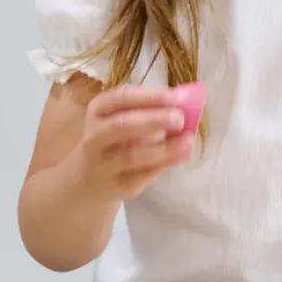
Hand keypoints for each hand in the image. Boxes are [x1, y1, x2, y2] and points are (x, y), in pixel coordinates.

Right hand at [80, 84, 194, 201]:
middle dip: (153, 121)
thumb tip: (185, 102)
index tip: (174, 97)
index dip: (148, 96)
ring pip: (131, 156)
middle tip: (179, 119)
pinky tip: (182, 155)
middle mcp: (95, 136)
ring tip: (188, 141)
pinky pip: (142, 175)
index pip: (120, 98)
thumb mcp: (126, 116)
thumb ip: (151, 108)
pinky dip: (164, 164)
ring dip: (163, 148)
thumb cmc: (118, 137)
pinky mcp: (117, 185)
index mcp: (99, 110)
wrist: (94, 177)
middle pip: (121, 126)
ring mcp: (103, 163)